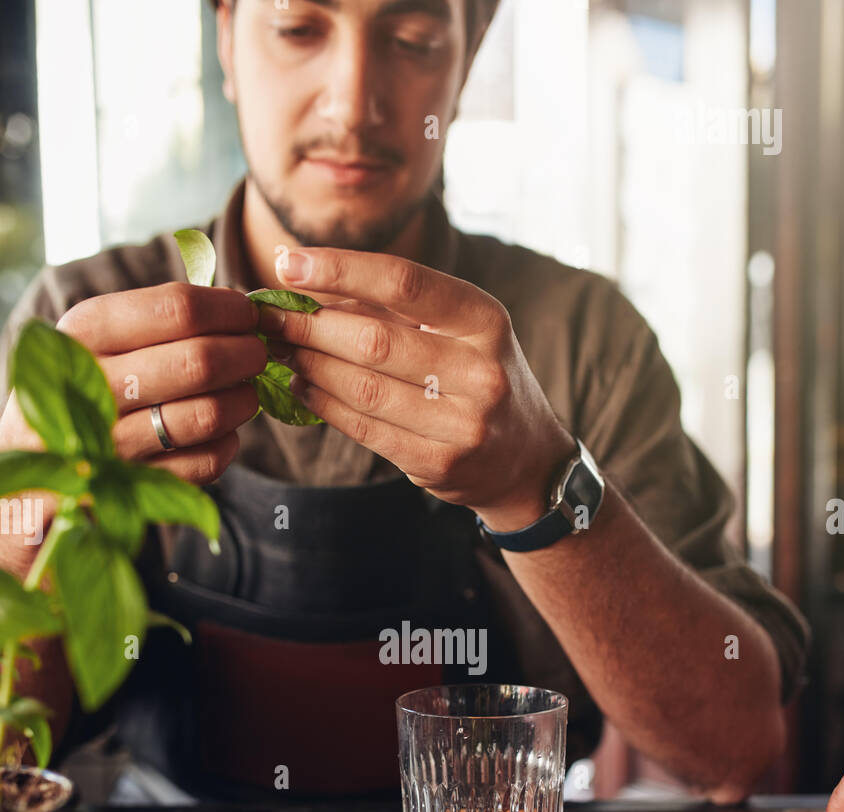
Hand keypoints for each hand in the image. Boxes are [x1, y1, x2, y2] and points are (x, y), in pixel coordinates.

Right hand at [1, 281, 267, 484]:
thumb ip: (157, 318)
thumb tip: (239, 307)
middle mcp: (93, 382)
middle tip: (258, 355)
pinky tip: (224, 433)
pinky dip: (227, 445)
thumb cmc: (83, 386)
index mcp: (85, 331)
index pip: (178, 308)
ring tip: (247, 393)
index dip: (229, 310)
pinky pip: (205, 462)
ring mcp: (112, 440)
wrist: (32, 464)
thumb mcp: (98, 338)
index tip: (250, 315)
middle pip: (199, 361)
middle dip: (246, 355)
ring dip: (244, 401)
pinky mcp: (132, 486)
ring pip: (207, 415)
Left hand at [268, 248, 575, 528]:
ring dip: (310, 366)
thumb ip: (389, 307)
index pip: (403, 282)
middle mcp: (481, 371)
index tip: (288, 264)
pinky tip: (303, 388)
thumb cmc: (476, 379)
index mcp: (485, 320)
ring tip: (282, 350)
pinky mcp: (441, 464)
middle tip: (269, 316)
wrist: (524, 459)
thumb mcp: (456, 331)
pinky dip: (324, 405)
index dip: (340, 269)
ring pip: (363, 388)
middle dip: (310, 325)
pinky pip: (365, 429)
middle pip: (374, 339)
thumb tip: (302, 280)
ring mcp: (463, 423)